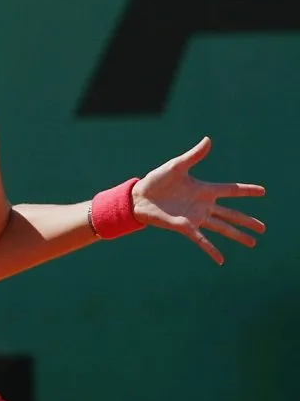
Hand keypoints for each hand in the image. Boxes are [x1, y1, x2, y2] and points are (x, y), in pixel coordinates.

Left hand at [131, 136, 265, 264]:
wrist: (138, 197)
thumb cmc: (156, 181)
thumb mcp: (176, 166)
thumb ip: (194, 156)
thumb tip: (208, 140)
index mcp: (203, 189)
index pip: (230, 190)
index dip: (246, 190)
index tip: (263, 191)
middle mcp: (203, 205)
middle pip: (231, 213)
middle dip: (247, 220)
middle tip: (264, 228)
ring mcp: (195, 217)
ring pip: (222, 227)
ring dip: (237, 235)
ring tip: (253, 243)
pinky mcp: (185, 227)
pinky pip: (202, 241)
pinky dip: (212, 250)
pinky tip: (221, 260)